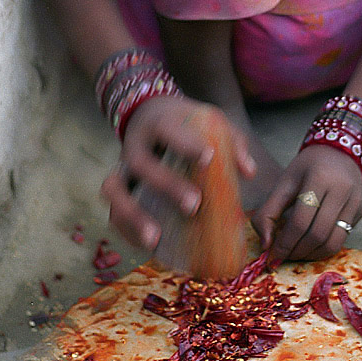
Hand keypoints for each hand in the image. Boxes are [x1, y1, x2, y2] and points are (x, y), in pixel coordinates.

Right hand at [100, 96, 255, 248]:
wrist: (149, 114)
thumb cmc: (187, 124)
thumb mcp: (210, 121)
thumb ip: (231, 141)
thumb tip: (249, 172)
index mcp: (158, 123)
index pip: (168, 129)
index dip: (186, 144)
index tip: (209, 158)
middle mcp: (134, 145)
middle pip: (141, 164)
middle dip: (166, 185)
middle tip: (194, 205)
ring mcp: (121, 168)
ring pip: (113, 190)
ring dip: (132, 216)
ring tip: (155, 238)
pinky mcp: (118, 189)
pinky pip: (113, 212)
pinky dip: (127, 230)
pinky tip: (149, 246)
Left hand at [252, 143, 361, 264]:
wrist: (339, 150)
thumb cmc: (308, 167)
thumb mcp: (284, 182)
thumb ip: (268, 212)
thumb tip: (266, 245)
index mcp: (319, 178)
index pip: (300, 221)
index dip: (284, 243)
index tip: (272, 255)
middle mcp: (342, 189)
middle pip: (317, 235)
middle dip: (297, 251)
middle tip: (283, 256)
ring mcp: (355, 201)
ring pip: (333, 242)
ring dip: (312, 254)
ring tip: (296, 253)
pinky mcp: (361, 210)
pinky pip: (343, 238)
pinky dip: (324, 247)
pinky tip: (311, 244)